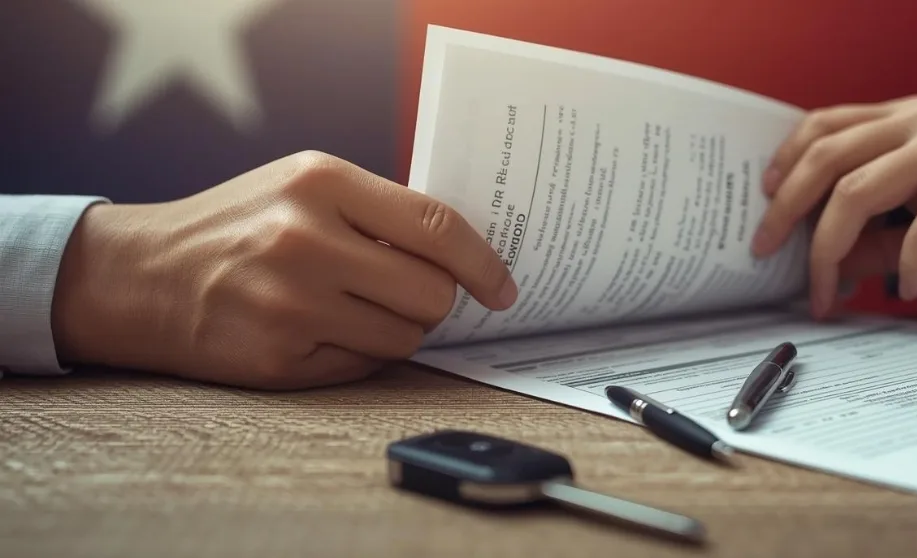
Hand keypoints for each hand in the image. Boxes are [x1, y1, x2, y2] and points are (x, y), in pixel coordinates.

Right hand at [50, 151, 516, 389]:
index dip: (483, 263)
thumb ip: (378, 207)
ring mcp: (292, 304)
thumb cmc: (239, 226)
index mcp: (320, 183)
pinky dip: (361, 352)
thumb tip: (467, 251)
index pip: (436, 227)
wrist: (145, 277)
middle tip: (413, 293)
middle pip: (432, 293)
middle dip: (437, 300)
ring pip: (406, 336)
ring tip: (357, 307)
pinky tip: (324, 329)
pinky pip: (366, 366)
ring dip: (399, 328)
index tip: (504, 286)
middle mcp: (305, 240)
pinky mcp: (280, 358)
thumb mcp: (302, 185)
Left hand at [751, 95, 916, 317]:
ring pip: (861, 187)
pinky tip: (908, 290)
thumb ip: (877, 238)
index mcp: (909, 122)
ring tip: (828, 295)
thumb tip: (824, 265)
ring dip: (831, 249)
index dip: (783, 170)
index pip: (822, 129)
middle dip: (787, 214)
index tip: (760, 220)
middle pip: (827, 157)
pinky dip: (908, 263)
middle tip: (767, 260)